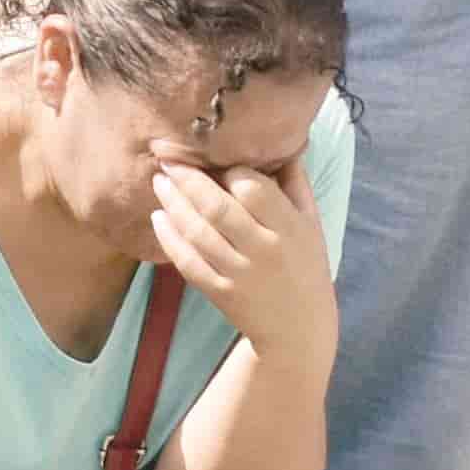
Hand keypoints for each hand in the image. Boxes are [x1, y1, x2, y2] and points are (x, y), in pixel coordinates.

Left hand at [147, 158, 331, 348]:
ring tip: (159, 181)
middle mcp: (263, 250)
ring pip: (198, 233)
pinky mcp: (220, 293)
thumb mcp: (311, 223)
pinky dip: (169, 239)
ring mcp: (239, 274)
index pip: (253, 189)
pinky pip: (188, 263)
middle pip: (217, 208)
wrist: (298, 329)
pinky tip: (159, 218)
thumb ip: (294, 182)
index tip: (212, 157)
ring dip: (173, 204)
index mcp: (289, 227)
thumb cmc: (306, 265)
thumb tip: (280, 139)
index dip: (229, 169)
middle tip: (167, 157)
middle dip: (188, 179)